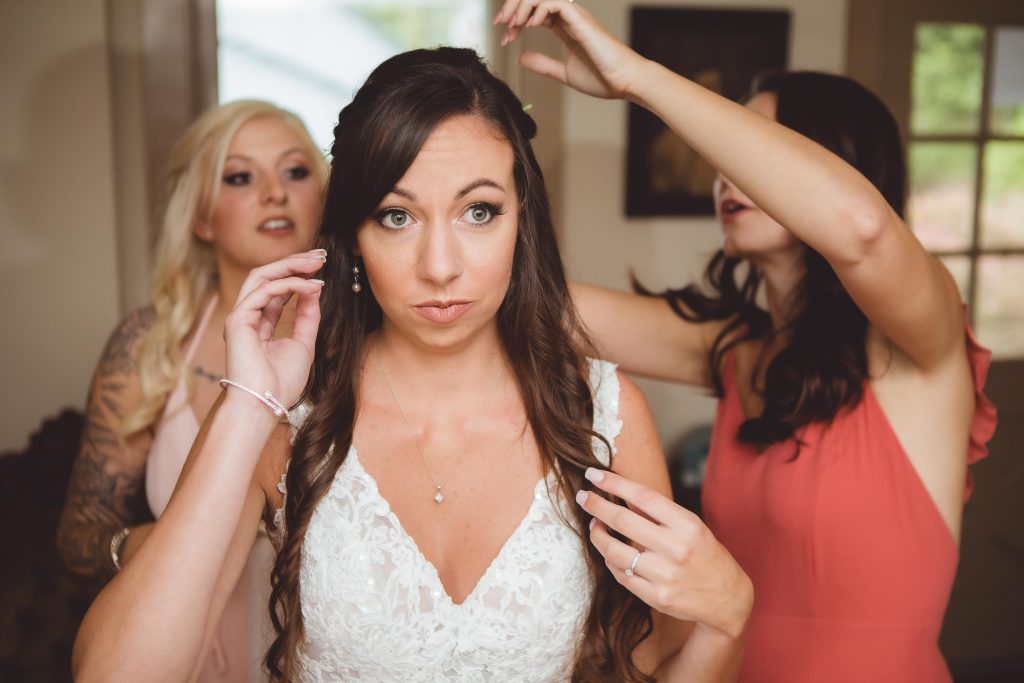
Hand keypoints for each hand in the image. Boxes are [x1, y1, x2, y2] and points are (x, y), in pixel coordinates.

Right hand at [223, 250, 325, 411]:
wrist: (266, 403)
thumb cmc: (281, 382)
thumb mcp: (303, 343)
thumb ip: (307, 315)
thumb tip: (315, 287)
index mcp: (260, 324)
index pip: (277, 290)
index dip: (298, 274)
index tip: (321, 266)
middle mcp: (248, 316)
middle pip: (267, 276)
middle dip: (294, 262)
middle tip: (321, 256)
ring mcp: (240, 317)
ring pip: (262, 276)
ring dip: (290, 265)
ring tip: (316, 262)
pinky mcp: (238, 320)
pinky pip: (264, 292)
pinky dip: (289, 285)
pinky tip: (310, 285)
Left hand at [495, 0, 648, 100]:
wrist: (624, 82)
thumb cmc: (602, 78)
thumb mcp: (564, 73)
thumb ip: (543, 65)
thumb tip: (521, 58)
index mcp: (565, 27)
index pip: (535, 11)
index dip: (516, 19)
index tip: (504, 36)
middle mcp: (569, 17)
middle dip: (513, 7)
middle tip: (500, 24)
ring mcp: (575, 16)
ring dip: (522, 6)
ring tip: (511, 24)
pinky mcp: (581, 20)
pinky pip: (555, 3)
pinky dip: (538, 10)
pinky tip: (530, 25)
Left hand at [576, 467, 752, 639]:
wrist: (727, 599)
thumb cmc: (706, 555)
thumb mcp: (692, 527)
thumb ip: (659, 513)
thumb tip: (622, 492)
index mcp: (687, 525)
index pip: (643, 497)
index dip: (614, 483)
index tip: (594, 475)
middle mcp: (676, 549)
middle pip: (623, 521)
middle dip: (597, 506)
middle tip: (583, 497)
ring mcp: (665, 575)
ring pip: (615, 552)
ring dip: (598, 535)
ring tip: (595, 525)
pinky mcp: (656, 597)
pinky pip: (621, 575)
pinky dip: (610, 560)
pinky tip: (608, 550)